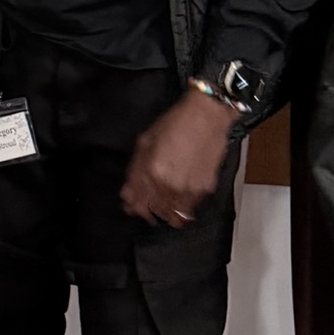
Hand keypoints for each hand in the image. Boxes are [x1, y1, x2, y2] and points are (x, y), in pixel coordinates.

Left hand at [120, 88, 235, 226]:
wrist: (206, 117)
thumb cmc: (175, 124)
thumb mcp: (145, 143)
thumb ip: (134, 172)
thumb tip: (127, 194)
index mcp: (153, 172)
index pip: (138, 204)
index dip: (132, 206)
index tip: (131, 205)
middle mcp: (171, 185)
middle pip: (154, 212)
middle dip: (147, 209)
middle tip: (146, 201)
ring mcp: (189, 189)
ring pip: (173, 217)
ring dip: (165, 212)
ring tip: (163, 200)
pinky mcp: (205, 189)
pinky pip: (190, 209)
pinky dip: (181, 207)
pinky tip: (178, 195)